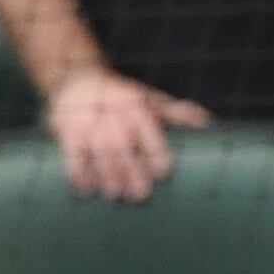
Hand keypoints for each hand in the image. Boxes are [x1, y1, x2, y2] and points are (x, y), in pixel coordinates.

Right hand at [47, 67, 204, 202]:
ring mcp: (87, 123)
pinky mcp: (66, 131)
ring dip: (106, 175)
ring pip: (97, 152)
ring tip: (115, 195)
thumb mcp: (151, 99)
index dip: (155, 152)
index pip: (147, 132)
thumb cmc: (123, 96)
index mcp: (136, 108)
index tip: (163, 173)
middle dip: (130, 170)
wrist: (77, 78)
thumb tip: (206, 122)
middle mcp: (112, 116)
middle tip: (141, 194)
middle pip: (121, 146)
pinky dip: (77, 172)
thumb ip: (176, 113)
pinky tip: (85, 189)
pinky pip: (71, 153)